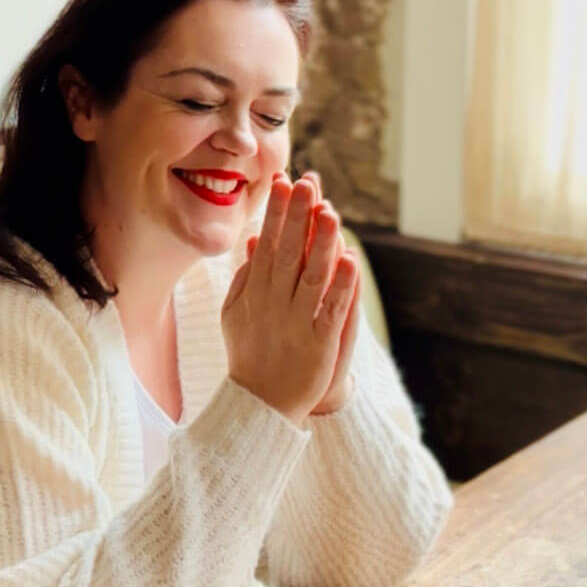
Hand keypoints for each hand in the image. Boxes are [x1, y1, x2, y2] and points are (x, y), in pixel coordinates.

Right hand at [221, 171, 360, 425]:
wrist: (260, 406)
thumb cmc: (249, 354)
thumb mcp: (235, 313)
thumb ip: (245, 276)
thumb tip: (253, 239)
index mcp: (254, 292)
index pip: (266, 243)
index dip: (276, 211)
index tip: (282, 180)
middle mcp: (273, 303)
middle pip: (288, 252)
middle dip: (297, 216)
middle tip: (306, 183)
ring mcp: (296, 323)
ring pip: (312, 277)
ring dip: (322, 244)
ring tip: (331, 212)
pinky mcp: (318, 344)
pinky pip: (331, 310)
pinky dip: (341, 286)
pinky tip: (351, 261)